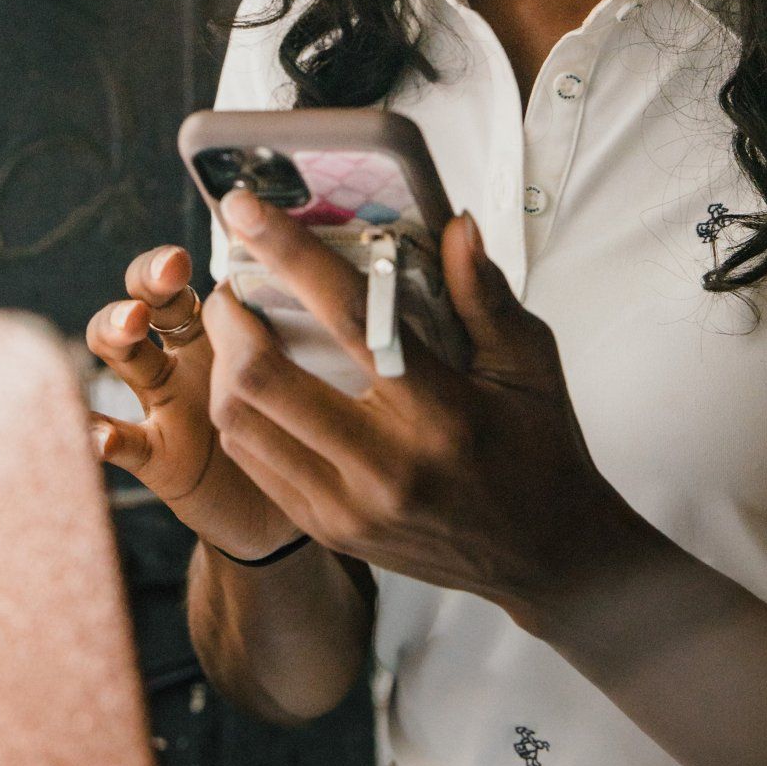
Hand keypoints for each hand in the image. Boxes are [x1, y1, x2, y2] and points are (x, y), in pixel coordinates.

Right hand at [87, 245, 299, 562]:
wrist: (303, 492)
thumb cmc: (310, 414)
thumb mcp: (312, 362)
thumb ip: (310, 323)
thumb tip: (337, 268)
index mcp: (216, 322)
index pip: (185, 274)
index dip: (175, 260)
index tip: (189, 254)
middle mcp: (182, 352)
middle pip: (146, 298)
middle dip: (147, 279)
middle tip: (169, 274)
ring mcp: (162, 399)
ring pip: (122, 353)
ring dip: (115, 331)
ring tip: (130, 326)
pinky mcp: (155, 452)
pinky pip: (122, 441)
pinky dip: (104, 435)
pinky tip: (102, 436)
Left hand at [201, 190, 632, 616]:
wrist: (544, 556)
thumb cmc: (539, 448)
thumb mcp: (528, 362)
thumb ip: (483, 293)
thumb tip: (453, 225)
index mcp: (440, 412)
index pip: (347, 316)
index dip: (287, 254)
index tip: (245, 208)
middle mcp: (387, 465)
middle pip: (261, 379)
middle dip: (228, 318)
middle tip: (233, 283)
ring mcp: (350, 507)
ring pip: (241, 424)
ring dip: (223, 365)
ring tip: (237, 330)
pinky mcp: (330, 532)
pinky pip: (255, 463)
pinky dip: (241, 412)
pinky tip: (254, 383)